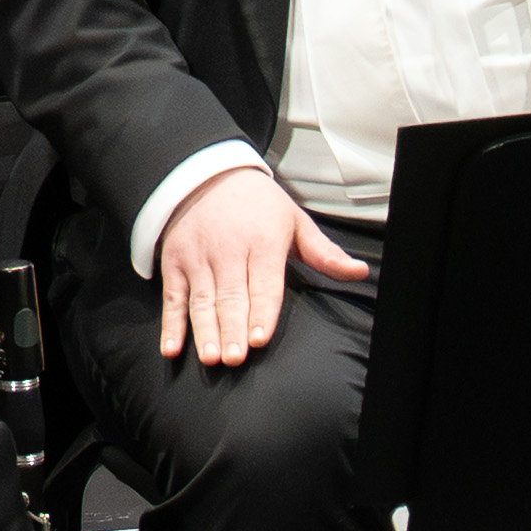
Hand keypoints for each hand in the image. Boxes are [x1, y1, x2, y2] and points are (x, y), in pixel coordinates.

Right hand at [154, 162, 371, 374]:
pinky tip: (171, 347)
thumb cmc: (256, 203)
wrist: (204, 173)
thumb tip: (359, 272)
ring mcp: (198, 257)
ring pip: (202, 300)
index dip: (261, 312)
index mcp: (262, 240)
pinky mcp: (175, 262)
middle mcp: (227, 249)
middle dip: (232, 328)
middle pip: (231, 296)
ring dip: (205, 330)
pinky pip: (173, 297)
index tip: (259, 339)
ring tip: (210, 358)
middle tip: (234, 358)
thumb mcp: (294, 220)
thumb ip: (324, 252)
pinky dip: (171, 324)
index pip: (264, 283)